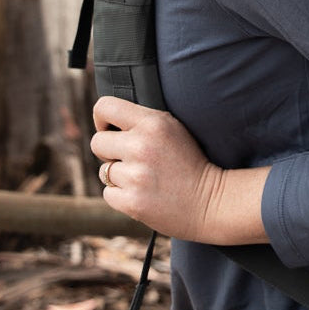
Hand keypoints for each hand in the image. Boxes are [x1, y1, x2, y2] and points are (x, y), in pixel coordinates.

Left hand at [91, 95, 267, 243]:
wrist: (211, 202)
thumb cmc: (191, 164)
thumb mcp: (174, 129)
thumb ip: (143, 122)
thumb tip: (108, 122)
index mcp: (153, 123)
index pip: (104, 107)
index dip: (101, 119)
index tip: (109, 129)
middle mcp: (141, 146)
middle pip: (97, 142)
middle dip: (109, 152)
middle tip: (130, 159)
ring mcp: (135, 175)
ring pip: (103, 171)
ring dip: (119, 176)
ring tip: (144, 179)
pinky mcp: (131, 201)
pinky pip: (108, 193)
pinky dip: (121, 195)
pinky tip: (142, 194)